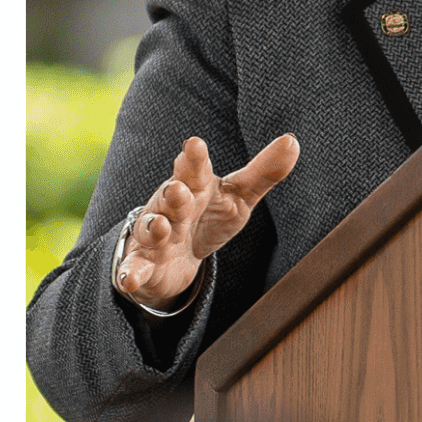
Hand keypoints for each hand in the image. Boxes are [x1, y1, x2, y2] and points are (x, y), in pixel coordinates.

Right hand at [108, 132, 301, 308]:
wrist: (173, 255)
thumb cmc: (207, 216)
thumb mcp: (237, 197)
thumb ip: (263, 172)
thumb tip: (293, 141)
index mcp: (194, 186)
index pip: (194, 169)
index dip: (194, 158)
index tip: (195, 144)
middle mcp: (169, 206)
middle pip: (171, 197)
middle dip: (174, 193)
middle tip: (179, 189)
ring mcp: (153, 235)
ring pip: (150, 228)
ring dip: (153, 227)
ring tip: (160, 227)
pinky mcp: (142, 264)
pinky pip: (133, 268)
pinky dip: (129, 274)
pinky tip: (128, 280)